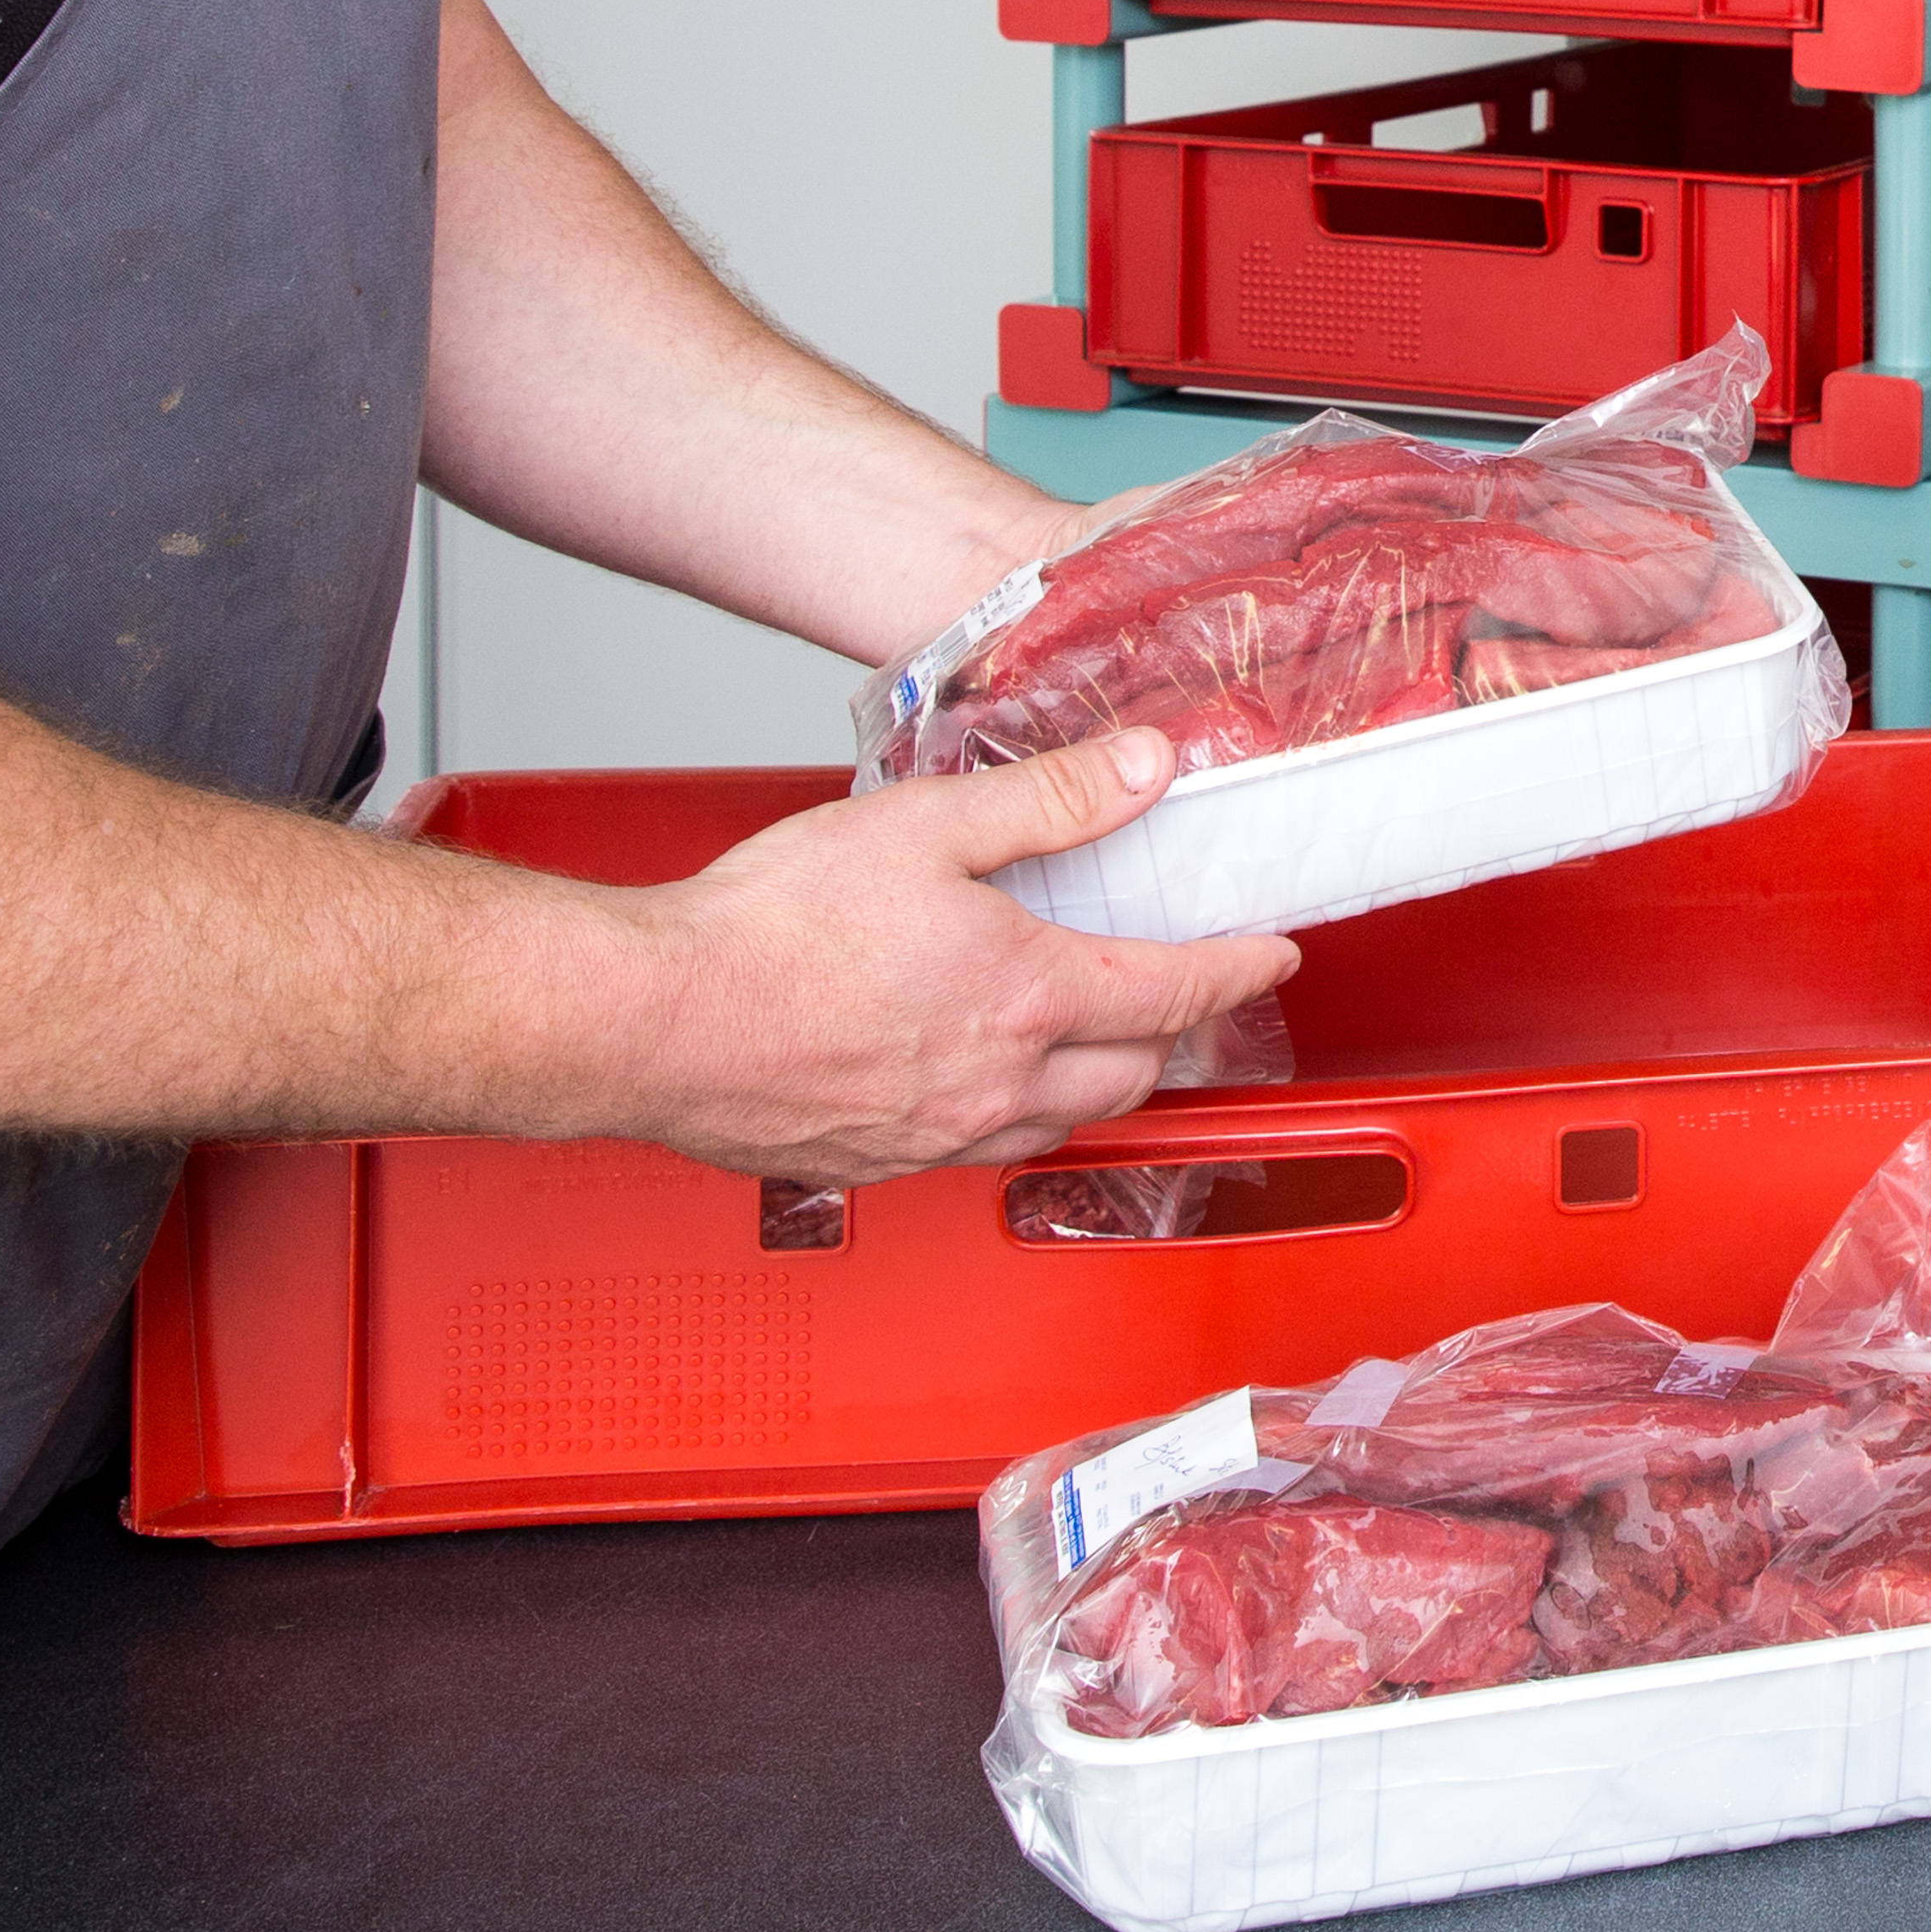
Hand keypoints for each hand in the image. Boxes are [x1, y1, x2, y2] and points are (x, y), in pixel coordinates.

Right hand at [585, 727, 1298, 1188]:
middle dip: (1180, 1035)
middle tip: (1195, 996)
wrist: (657, 1021)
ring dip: (1104, 1081)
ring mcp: (940, 1135)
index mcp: (1027, 995)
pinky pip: (987, 1149)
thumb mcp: (928, 824)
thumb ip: (1049, 799)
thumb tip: (1146, 769)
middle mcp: (999, 1082)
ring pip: (1064, 1121)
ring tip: (1105, 1040)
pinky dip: (1021, 1114)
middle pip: (1135, 1072)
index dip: (1237, 968)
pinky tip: (990, 1081)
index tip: (1273, 953)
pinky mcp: (881, 1162)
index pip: (1175, 990)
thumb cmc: (774, 928)